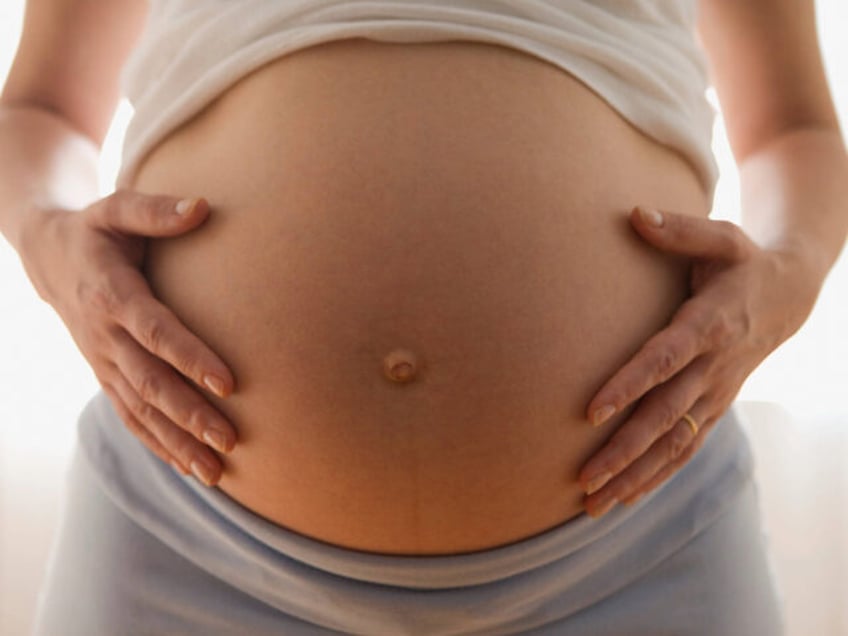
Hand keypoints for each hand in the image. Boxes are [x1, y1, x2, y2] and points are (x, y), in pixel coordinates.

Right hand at [18, 190, 235, 485]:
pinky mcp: (105, 376)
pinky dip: (157, 444)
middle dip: (190, 415)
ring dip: (177, 442)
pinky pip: (130, 416)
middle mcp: (104, 336)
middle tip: (232, 440)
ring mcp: (103, 362)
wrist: (48, 258)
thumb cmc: (96, 231)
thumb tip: (204, 206)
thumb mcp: (116, 209)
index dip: (190, 357)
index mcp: (111, 294)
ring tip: (217, 473)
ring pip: (140, 410)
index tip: (229, 382)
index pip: (155, 331)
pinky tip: (188, 466)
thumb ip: (155, 211)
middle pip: (150, 383)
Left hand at [578, 206, 820, 516]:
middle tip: (581, 480)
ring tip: (592, 506)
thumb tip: (634, 214)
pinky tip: (624, 498)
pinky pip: (686, 450)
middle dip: (623, 452)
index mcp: (709, 325)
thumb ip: (679, 229)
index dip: (628, 385)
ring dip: (634, 477)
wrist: (789, 294)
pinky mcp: (714, 408)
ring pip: (675, 446)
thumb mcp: (721, 237)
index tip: (589, 411)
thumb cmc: (741, 261)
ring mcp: (716, 395)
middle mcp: (713, 368)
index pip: (663, 360)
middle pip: (664, 418)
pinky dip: (657, 477)